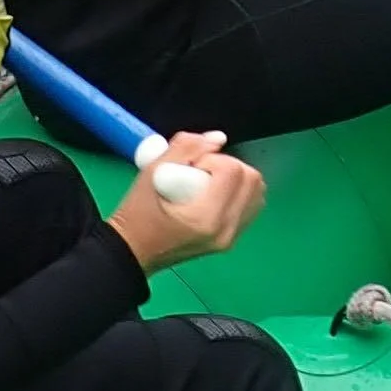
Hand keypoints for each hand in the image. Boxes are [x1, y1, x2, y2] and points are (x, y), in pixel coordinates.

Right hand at [111, 133, 264, 268]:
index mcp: (205, 217)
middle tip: (201, 170)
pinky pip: (251, 207)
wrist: (133, 251)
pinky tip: (214, 194)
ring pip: (257, 193)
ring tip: (208, 182)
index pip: (232, 171)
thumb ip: (186, 147)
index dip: (212, 158)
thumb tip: (218, 138)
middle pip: (252, 180)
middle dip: (229, 165)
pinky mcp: (231, 240)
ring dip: (237, 178)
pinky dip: (239, 192)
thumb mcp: (152, 171)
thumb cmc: (136, 214)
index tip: (191, 166)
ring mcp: (231, 238)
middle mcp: (225, 230)